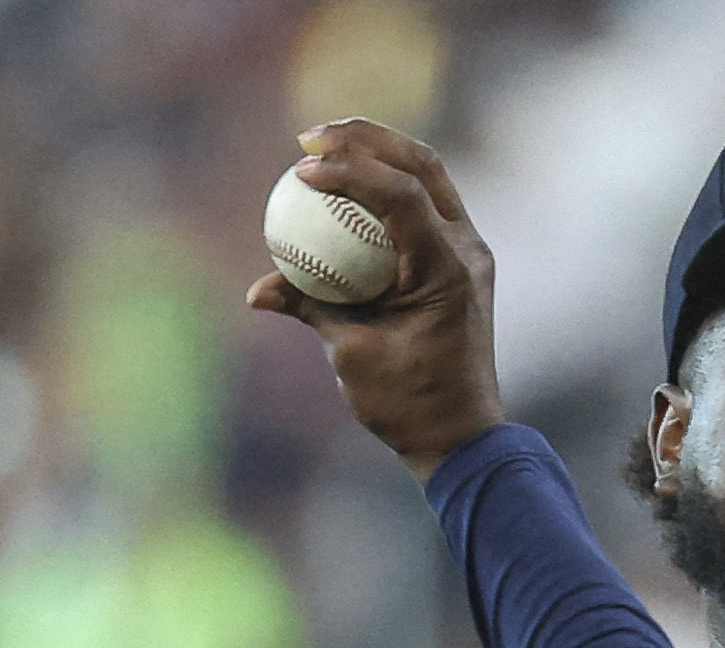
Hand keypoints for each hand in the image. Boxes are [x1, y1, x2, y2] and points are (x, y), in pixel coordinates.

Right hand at [246, 119, 504, 481]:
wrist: (460, 434)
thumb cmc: (408, 404)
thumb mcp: (351, 355)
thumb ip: (310, 308)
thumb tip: (256, 291)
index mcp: (447, 270)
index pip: (402, 196)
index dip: (350, 172)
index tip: (302, 171)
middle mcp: (467, 250)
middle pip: (420, 165)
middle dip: (364, 138)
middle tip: (310, 137)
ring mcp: (469, 250)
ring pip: (427, 175)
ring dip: (377, 150)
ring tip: (325, 144)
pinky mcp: (459, 257)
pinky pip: (423, 203)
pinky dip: (386, 183)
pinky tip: (346, 181)